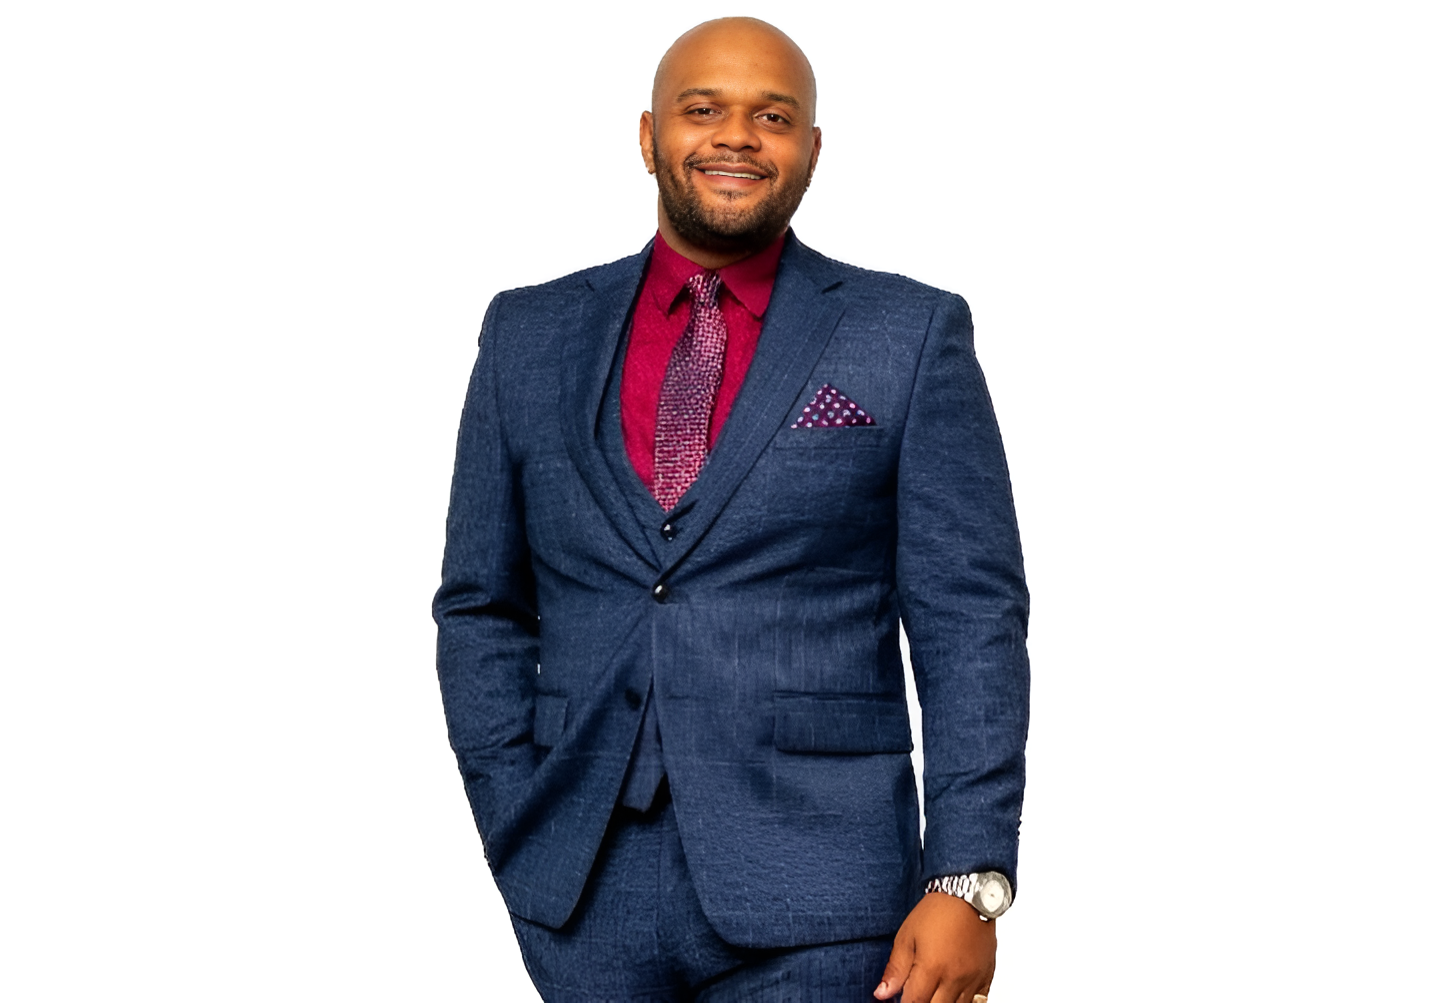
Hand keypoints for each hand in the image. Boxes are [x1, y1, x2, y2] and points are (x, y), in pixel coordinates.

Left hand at [874, 892, 995, 1002]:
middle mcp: (954, 978)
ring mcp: (972, 980)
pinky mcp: (986, 976)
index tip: (897, 1001)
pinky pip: (978, 1002)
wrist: (969, 895)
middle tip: (917, 994)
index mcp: (932, 968)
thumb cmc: (936, 911)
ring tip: (933, 993)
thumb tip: (882, 994)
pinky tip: (953, 996)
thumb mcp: (907, 936)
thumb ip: (895, 968)